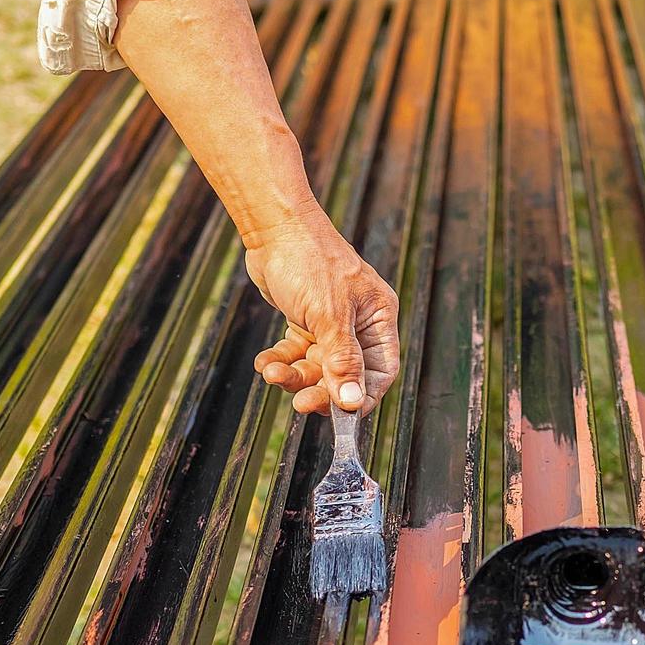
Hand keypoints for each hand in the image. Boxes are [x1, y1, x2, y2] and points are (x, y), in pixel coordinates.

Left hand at [247, 204, 399, 413]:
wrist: (273, 228)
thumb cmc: (309, 259)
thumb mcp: (328, 314)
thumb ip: (341, 360)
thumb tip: (353, 402)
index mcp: (377, 318)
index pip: (379, 371)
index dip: (361, 396)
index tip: (339, 416)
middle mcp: (358, 324)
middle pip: (345, 374)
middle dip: (319, 389)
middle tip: (299, 401)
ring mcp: (331, 324)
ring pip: (316, 367)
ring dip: (293, 375)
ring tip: (271, 371)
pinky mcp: (306, 320)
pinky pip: (296, 353)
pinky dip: (280, 360)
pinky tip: (265, 361)